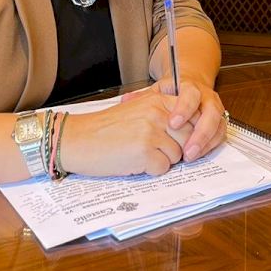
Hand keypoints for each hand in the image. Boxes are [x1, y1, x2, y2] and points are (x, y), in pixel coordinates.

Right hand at [60, 89, 193, 176]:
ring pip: (177, 155)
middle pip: (189, 138)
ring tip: (140, 154)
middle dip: (177, 149)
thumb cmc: (105, 128)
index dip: (189, 133)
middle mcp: (157, 114)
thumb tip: (190, 131)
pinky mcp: (144, 152)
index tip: (180, 140)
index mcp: (157, 100)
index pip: (192, 117)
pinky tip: (134, 162)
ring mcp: (152, 132)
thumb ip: (163, 115)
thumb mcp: (138, 110)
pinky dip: (151, 170)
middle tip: (155, 150)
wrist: (77, 139)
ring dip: (162, 160)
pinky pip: (163, 168)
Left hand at [151, 75, 227, 162]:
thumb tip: (126, 100)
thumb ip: (144, 97)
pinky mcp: (219, 122)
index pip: (191, 95)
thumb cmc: (171, 93)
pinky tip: (197, 155)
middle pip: (210, 112)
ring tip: (190, 156)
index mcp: (190, 87)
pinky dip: (210, 146)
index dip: (184, 109)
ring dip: (205, 142)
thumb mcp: (157, 91)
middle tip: (186, 150)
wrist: (189, 88)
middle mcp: (206, 97)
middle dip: (199, 132)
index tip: (172, 124)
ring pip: (218, 125)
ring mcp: (215, 110)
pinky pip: (220, 135)